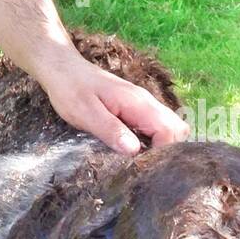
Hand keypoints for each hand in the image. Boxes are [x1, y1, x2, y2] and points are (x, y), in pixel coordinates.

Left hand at [38, 53, 190, 154]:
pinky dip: (152, 140)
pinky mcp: (135, 109)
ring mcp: (142, 104)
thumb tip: (134, 151)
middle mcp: (146, 102)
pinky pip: (155, 126)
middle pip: (177, 130)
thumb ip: (110, 130)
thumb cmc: (71, 90)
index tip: (144, 169)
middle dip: (167, 151)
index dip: (162, 154)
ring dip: (160, 146)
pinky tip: (133, 152)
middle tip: (144, 168)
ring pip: (169, 127)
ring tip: (139, 163)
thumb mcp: (85, 113)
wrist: (62, 69)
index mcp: (138, 103)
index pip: (170, 132)